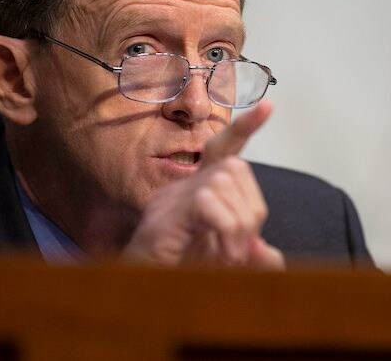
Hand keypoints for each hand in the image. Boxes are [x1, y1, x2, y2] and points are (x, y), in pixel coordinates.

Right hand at [122, 101, 284, 269]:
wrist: (137, 297)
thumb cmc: (176, 278)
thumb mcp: (224, 266)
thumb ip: (249, 256)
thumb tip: (268, 251)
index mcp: (196, 195)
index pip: (222, 152)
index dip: (243, 129)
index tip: (267, 107)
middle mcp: (181, 190)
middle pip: (234, 166)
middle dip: (252, 206)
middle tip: (243, 247)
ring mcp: (170, 201)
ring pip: (223, 179)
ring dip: (240, 222)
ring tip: (231, 256)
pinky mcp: (163, 218)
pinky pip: (206, 201)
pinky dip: (226, 228)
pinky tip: (223, 254)